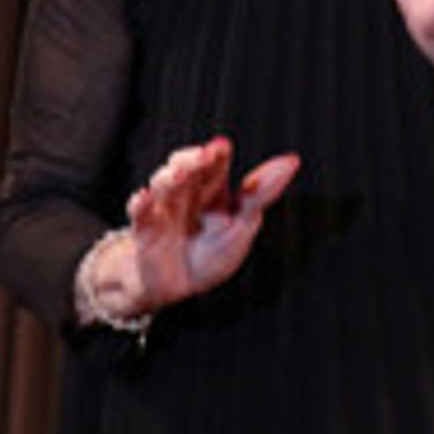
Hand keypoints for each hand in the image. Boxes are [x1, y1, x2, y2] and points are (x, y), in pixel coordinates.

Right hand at [119, 138, 299, 312]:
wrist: (177, 287)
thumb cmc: (212, 253)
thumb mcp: (243, 225)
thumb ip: (261, 193)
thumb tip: (292, 160)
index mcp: (213, 189)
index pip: (215, 165)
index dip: (217, 154)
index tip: (222, 146)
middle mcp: (187, 193)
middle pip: (187, 168)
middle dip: (193, 160)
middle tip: (204, 155)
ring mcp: (165, 209)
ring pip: (164, 185)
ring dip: (170, 177)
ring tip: (178, 173)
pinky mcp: (145, 231)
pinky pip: (141, 215)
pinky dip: (141, 206)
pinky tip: (144, 198)